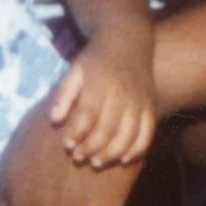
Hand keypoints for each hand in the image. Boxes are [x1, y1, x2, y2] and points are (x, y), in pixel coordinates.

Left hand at [47, 34, 154, 169]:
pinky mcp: (151, 108)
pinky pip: (147, 134)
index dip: (77, 133)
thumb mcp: (75, 70)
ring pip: (128, 136)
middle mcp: (122, 95)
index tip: (67, 145)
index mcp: (100, 84)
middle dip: (91, 148)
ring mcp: (139, 103)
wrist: (128, 42)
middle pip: (108, 129)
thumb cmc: (96, 60)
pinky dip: (137, 150)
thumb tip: (54, 120)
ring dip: (112, 154)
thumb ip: (64, 95)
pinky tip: (123, 160)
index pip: (88, 114)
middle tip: (78, 157)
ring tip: (96, 162)